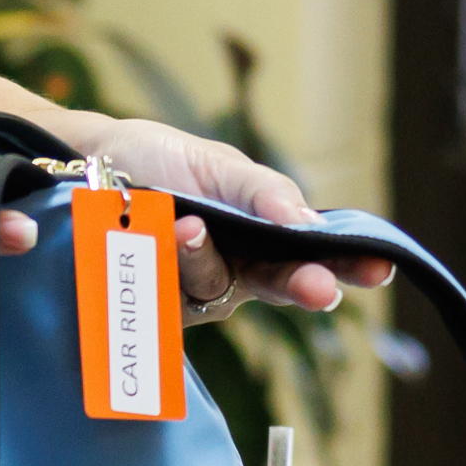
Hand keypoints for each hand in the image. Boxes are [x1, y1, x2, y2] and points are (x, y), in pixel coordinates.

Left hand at [80, 119, 395, 321]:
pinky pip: (165, 292)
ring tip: (187, 223)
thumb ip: (264, 193)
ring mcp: (192, 291)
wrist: (85, 164)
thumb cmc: (159, 160)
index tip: (380, 267)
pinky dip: (160, 263)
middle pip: (278, 288)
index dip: (348, 265)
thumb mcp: (218, 165)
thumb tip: (310, 225)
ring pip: (215, 285)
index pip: (313, 255)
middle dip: (300, 286)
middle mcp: (234, 270)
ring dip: (204, 255)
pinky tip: (154, 235)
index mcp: (261, 236)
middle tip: (321, 289)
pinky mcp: (149, 305)